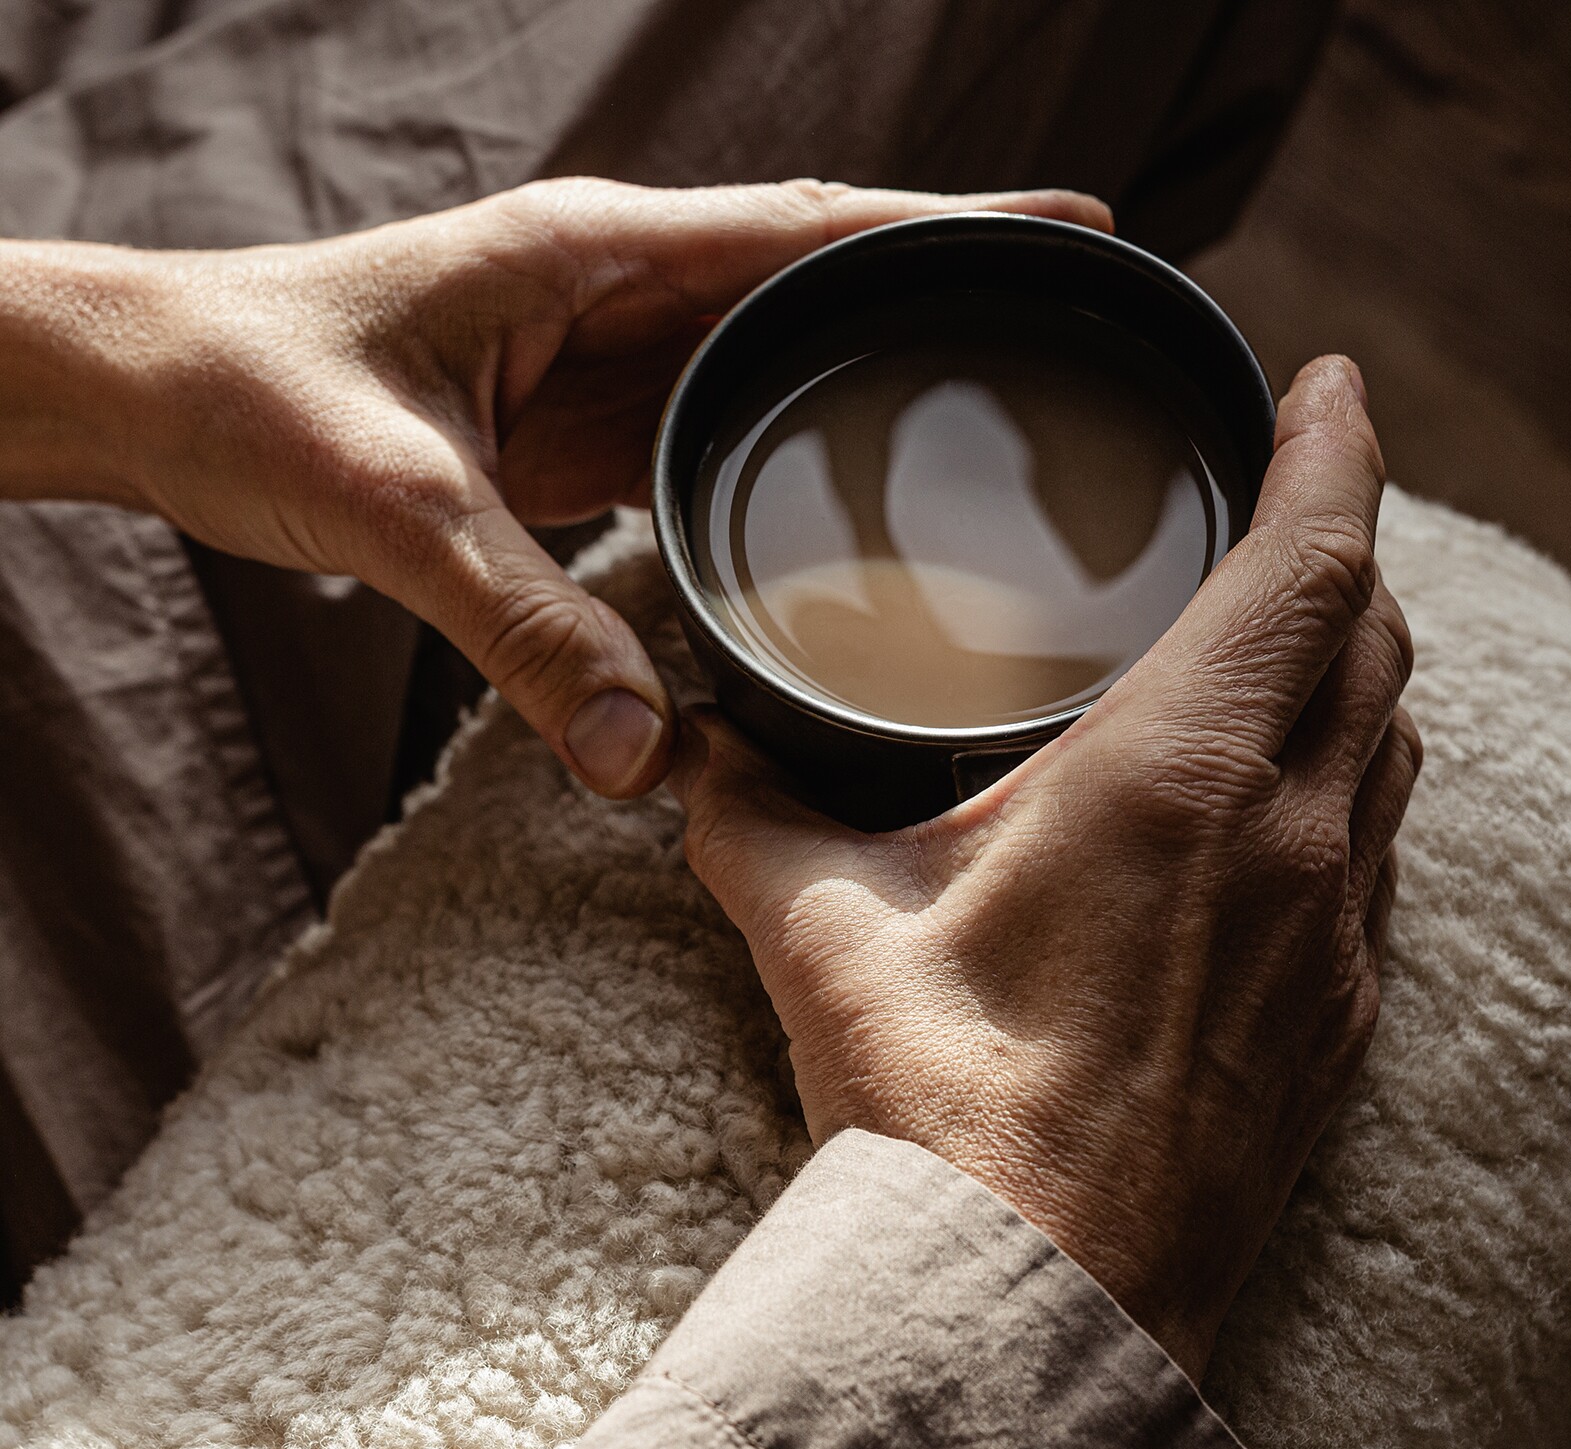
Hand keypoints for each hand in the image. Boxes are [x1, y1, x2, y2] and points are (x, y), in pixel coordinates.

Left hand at [0, 178, 1107, 796]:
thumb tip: (641, 759)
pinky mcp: (577, 428)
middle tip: (1065, 337)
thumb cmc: (252, 393)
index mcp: (597, 256)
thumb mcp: (397, 511)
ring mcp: (603, 359)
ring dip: (870, 387)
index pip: (812, 230)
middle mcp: (618, 293)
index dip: (951, 224)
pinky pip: (712, 437)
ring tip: (991, 424)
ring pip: (772, 366)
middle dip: (941, 301)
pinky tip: (841, 512)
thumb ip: (525, 630)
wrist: (154, 396)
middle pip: (818, 290)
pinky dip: (784, 464)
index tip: (1074, 225)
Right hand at [676, 357, 1418, 1381]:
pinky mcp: (1339, 1029)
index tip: (1334, 385)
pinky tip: (1278, 818)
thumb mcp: (820, 929)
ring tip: (1291, 641)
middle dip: (1346, 548)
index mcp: (1180, 775)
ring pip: (1390, 750)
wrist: (1042, 1311)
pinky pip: (1374, 863)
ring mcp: (1331, 941)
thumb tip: (693, 749)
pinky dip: (1348, 795)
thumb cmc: (941, 1118)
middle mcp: (1290, 840)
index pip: (1315, 556)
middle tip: (1289, 505)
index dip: (1339, 448)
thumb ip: (754, 810)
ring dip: (1358, 671)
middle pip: (1375, 638)